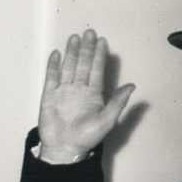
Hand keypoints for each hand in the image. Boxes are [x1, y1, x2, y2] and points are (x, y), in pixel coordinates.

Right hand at [39, 29, 134, 161]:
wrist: (64, 149)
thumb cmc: (87, 137)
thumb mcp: (107, 121)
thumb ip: (118, 102)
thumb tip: (132, 86)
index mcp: (93, 94)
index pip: (97, 70)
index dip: (99, 55)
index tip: (102, 41)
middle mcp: (78, 89)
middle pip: (83, 64)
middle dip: (86, 48)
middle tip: (89, 32)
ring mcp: (63, 91)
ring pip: (68, 67)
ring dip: (71, 53)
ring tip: (74, 38)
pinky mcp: (49, 96)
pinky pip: (51, 78)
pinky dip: (53, 66)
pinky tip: (56, 54)